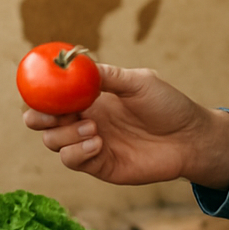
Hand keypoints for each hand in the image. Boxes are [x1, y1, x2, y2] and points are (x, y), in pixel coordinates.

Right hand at [22, 63, 228, 188]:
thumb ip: (108, 75)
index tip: (39, 90)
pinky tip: (97, 142)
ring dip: (64, 134)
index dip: (39, 93)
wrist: (190, 138)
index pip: (51, 95)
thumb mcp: (139, 82)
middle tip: (54, 114)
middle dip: (38, 117)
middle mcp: (83, 119)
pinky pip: (72, 161)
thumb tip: (78, 64)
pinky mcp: (99, 165)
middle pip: (41, 121)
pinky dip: (77, 152)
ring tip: (93, 127)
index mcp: (89, 97)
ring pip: (53, 142)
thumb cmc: (168, 105)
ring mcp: (89, 144)